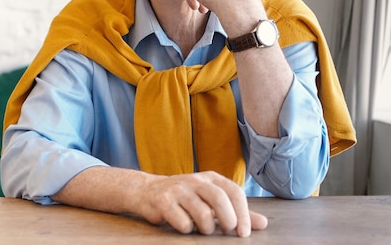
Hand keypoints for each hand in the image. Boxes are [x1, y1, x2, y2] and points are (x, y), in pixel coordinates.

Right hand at [136, 171, 267, 236]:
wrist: (148, 191)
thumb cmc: (185, 198)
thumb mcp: (211, 201)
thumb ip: (235, 211)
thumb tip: (263, 223)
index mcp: (210, 178)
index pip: (234, 192)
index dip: (243, 213)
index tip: (244, 233)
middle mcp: (195, 180)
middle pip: (219, 198)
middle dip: (228, 219)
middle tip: (227, 232)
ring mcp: (178, 188)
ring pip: (201, 212)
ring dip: (205, 228)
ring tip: (201, 229)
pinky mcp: (162, 199)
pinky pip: (181, 221)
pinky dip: (185, 229)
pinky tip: (182, 225)